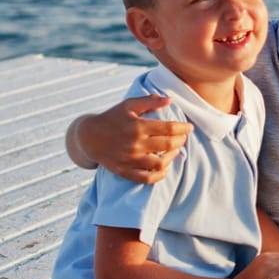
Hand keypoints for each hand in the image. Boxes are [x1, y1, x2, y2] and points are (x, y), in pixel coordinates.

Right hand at [77, 95, 192, 183]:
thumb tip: (170, 99)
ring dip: (173, 157)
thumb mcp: (128, 105)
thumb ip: (149, 101)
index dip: (183, 128)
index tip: (189, 127)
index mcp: (138, 126)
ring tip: (175, 151)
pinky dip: (160, 175)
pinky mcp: (125, 171)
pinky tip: (164, 167)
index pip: (169, 128)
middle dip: (180, 141)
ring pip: (160, 163)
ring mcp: (130, 160)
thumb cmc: (112, 118)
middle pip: (168, 145)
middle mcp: (135, 144)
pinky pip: (147, 178)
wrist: (89, 137)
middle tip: (183, 137)